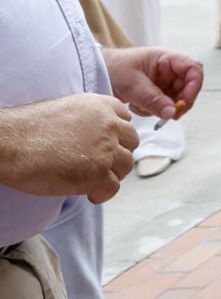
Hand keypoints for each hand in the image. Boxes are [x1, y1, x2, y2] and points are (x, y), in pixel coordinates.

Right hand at [0, 95, 136, 203]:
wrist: (9, 142)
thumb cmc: (29, 129)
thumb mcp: (68, 111)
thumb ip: (90, 120)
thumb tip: (98, 138)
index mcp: (101, 105)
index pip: (126, 119)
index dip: (117, 135)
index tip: (107, 146)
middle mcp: (109, 124)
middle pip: (131, 142)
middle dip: (118, 155)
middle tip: (99, 166)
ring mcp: (105, 149)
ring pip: (125, 165)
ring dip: (111, 175)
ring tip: (91, 180)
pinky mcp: (97, 173)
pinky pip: (113, 187)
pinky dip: (103, 193)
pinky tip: (88, 193)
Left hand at [102, 46, 203, 119]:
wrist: (95, 72)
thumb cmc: (113, 68)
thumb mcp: (132, 84)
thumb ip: (153, 99)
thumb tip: (172, 112)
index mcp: (166, 59)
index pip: (193, 69)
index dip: (194, 86)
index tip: (184, 103)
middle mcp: (169, 70)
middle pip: (187, 88)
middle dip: (177, 103)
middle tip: (166, 115)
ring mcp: (163, 82)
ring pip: (175, 100)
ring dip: (160, 108)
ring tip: (139, 105)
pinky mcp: (156, 93)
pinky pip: (163, 106)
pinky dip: (151, 110)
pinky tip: (136, 105)